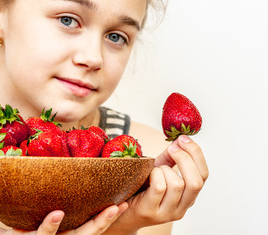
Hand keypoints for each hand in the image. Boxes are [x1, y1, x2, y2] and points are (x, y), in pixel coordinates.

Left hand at [0, 203, 127, 234]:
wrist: (9, 233)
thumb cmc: (30, 220)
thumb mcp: (47, 207)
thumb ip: (63, 195)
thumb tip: (78, 169)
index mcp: (69, 228)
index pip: (94, 223)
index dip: (110, 215)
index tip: (125, 203)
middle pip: (89, 232)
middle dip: (105, 221)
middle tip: (119, 207)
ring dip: (89, 225)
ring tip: (105, 211)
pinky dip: (51, 226)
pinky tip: (57, 214)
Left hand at [104, 135, 208, 234]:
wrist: (120, 211)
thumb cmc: (142, 188)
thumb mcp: (160, 171)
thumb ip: (172, 157)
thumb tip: (181, 139)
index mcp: (189, 197)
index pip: (204, 175)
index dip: (196, 154)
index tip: (183, 139)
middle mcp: (182, 208)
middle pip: (196, 182)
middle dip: (185, 159)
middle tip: (172, 147)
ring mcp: (166, 213)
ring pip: (177, 184)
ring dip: (165, 169)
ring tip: (156, 169)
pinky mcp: (150, 212)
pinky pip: (159, 187)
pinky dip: (155, 174)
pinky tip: (148, 174)